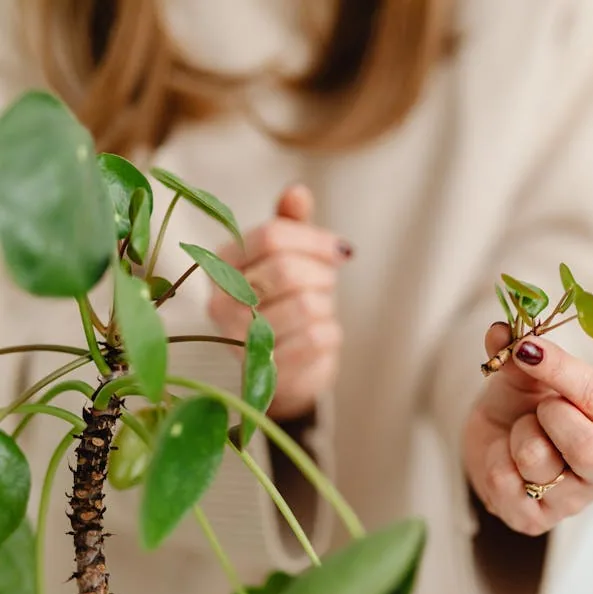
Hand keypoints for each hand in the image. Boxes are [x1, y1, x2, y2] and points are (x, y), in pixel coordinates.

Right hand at [209, 184, 351, 419]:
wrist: (286, 368)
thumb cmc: (286, 302)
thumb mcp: (289, 258)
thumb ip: (291, 225)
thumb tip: (297, 191)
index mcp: (222, 264)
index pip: (272, 236)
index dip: (315, 239)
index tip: (339, 250)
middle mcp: (221, 302)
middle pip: (287, 270)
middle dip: (321, 275)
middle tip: (326, 283)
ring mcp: (239, 340)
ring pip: (306, 305)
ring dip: (326, 305)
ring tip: (317, 310)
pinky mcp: (267, 371)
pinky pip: (316, 338)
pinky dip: (330, 333)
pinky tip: (318, 336)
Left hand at [463, 323, 592, 535]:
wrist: (497, 439)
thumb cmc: (527, 402)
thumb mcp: (528, 372)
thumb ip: (520, 353)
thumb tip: (500, 332)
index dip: (561, 369)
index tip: (526, 348)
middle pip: (587, 448)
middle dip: (550, 416)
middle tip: (539, 404)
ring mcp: (573, 501)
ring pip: (537, 461)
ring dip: (517, 434)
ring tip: (522, 432)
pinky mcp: (536, 521)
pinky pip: (506, 483)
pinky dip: (495, 459)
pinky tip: (507, 458)